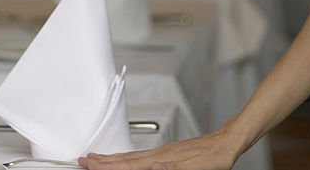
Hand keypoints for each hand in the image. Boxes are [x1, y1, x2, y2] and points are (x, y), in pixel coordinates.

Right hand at [79, 128, 241, 169]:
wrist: (227, 142)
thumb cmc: (214, 158)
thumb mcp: (194, 168)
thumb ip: (170, 168)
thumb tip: (152, 166)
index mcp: (161, 160)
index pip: (128, 164)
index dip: (107, 165)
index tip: (88, 163)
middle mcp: (158, 155)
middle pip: (124, 159)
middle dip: (102, 161)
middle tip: (82, 159)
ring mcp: (163, 153)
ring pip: (131, 156)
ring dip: (112, 158)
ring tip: (96, 158)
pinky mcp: (169, 152)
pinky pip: (142, 156)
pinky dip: (128, 157)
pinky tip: (125, 158)